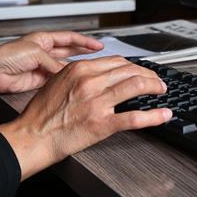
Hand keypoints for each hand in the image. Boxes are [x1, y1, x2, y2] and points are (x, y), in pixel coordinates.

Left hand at [0, 31, 103, 96]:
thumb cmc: (8, 56)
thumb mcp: (35, 53)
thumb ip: (53, 62)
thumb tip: (66, 71)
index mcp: (42, 39)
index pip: (68, 38)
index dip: (84, 41)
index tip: (97, 44)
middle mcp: (44, 51)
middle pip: (68, 51)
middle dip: (83, 52)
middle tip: (98, 55)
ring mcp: (42, 66)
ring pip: (64, 66)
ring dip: (76, 67)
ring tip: (90, 69)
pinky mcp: (40, 79)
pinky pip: (57, 78)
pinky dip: (66, 79)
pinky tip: (74, 80)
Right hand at [0, 56, 171, 179]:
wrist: (34, 135)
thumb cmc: (42, 112)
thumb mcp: (57, 81)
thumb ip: (79, 74)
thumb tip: (98, 72)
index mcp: (80, 69)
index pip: (117, 61)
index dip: (134, 65)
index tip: (140, 70)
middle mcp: (90, 82)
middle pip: (130, 70)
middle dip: (148, 74)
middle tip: (156, 80)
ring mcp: (98, 102)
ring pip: (136, 86)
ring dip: (154, 86)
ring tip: (161, 90)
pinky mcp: (102, 123)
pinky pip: (135, 117)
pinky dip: (153, 115)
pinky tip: (163, 114)